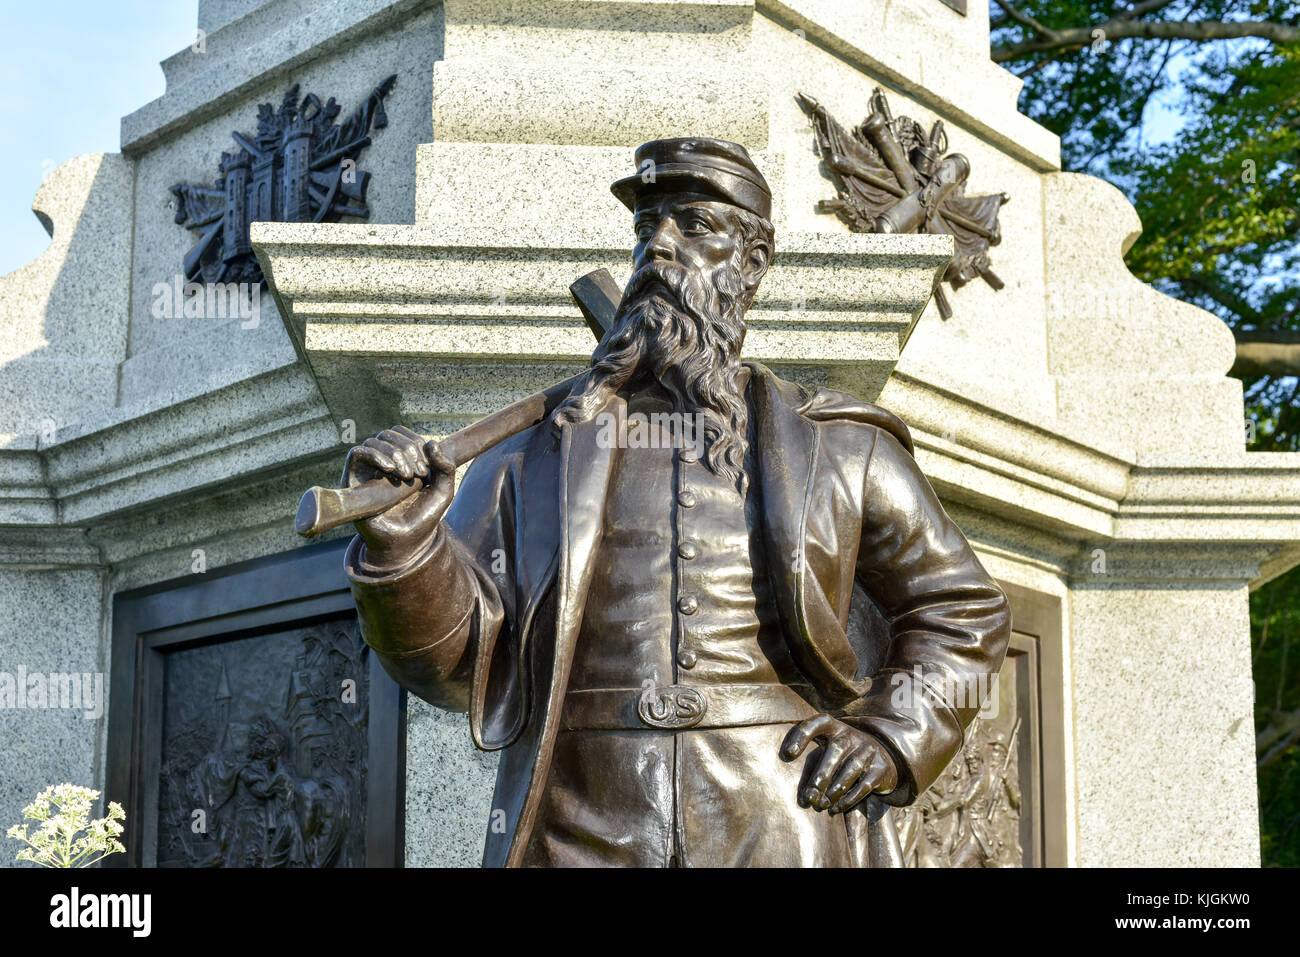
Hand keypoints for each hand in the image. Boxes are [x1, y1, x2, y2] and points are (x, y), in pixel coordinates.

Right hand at [342, 425, 454, 565]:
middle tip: (419, 473)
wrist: (405, 543)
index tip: (427, 468)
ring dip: (395, 453)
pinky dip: (375, 455)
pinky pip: (356, 454)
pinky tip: (390, 469)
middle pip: (388, 434)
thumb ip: (446, 467)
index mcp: (401, 459)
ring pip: (373, 441)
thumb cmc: (422, 517)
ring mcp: (365, 470)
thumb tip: (432, 442)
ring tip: (407, 476)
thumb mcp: (442, 491)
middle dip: (407, 449)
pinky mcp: (352, 480)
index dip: (416, 442)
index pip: (403, 434)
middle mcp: (380, 462)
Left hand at [781, 714, 898, 814]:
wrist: (882, 757)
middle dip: (820, 777)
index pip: (815, 724)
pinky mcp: (880, 767)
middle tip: (809, 798)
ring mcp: (868, 749)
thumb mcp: (826, 753)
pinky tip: (835, 809)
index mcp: (833, 727)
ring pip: (850, 770)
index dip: (800, 736)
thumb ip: (811, 767)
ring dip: (834, 792)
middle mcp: (851, 735)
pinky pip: (864, 785)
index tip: (787, 755)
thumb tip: (800, 797)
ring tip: (821, 806)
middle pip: (835, 750)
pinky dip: (848, 800)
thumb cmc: (842, 757)